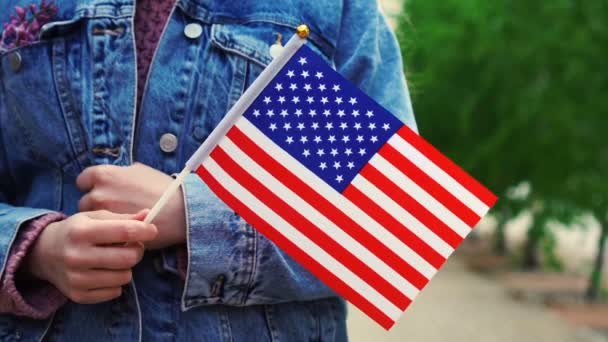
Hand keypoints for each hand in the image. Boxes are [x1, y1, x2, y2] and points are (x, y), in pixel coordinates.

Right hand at [25, 210, 157, 303]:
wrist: (44, 253)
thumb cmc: (76, 230)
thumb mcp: (95, 217)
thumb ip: (122, 218)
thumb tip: (147, 215)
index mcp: (81, 231)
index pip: (125, 231)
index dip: (145, 231)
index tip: (152, 230)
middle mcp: (76, 256)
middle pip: (128, 258)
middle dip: (137, 251)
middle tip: (132, 246)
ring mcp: (76, 278)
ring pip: (124, 277)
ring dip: (127, 268)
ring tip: (116, 259)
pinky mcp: (78, 295)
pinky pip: (115, 292)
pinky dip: (116, 282)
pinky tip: (106, 272)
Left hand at [76, 163, 186, 249]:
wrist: (180, 212)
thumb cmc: (163, 189)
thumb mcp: (141, 171)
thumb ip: (121, 173)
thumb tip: (116, 176)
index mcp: (104, 175)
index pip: (83, 180)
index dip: (93, 186)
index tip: (103, 191)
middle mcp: (98, 194)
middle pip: (85, 202)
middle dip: (97, 205)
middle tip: (115, 209)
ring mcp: (102, 216)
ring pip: (93, 221)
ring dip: (102, 222)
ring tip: (119, 222)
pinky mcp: (110, 234)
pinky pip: (103, 235)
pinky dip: (110, 234)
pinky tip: (122, 232)